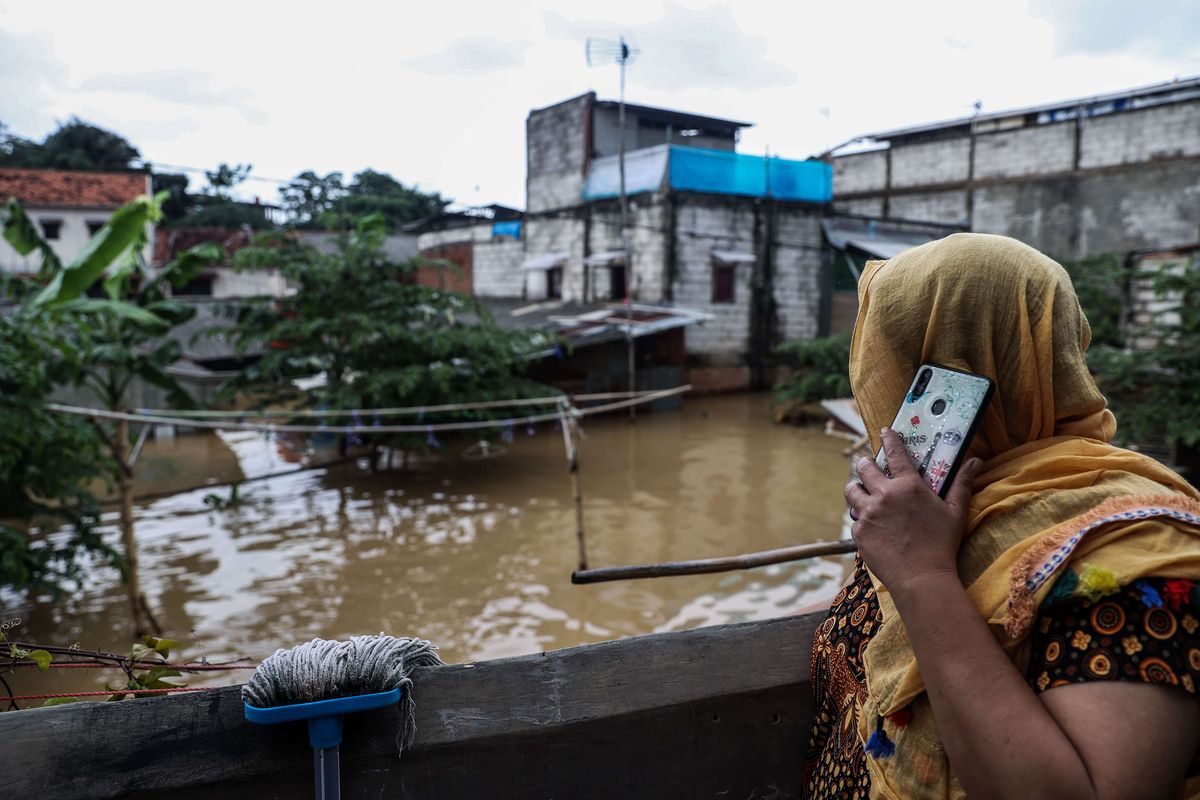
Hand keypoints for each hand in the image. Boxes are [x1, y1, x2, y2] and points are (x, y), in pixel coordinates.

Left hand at [844, 427, 980, 597]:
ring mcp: (868, 513)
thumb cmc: (942, 544)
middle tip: (868, 466)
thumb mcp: (955, 512)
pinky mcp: (858, 531)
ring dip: (856, 489)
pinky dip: (860, 517)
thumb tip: (975, 461)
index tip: (884, 431)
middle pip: (864, 468)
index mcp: (908, 486)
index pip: (894, 453)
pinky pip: (854, 517)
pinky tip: (870, 524)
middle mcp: (884, 494)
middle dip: (865, 464)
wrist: (921, 576)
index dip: (889, 439)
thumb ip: (962, 483)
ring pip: (852, 490)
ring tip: (862, 494)